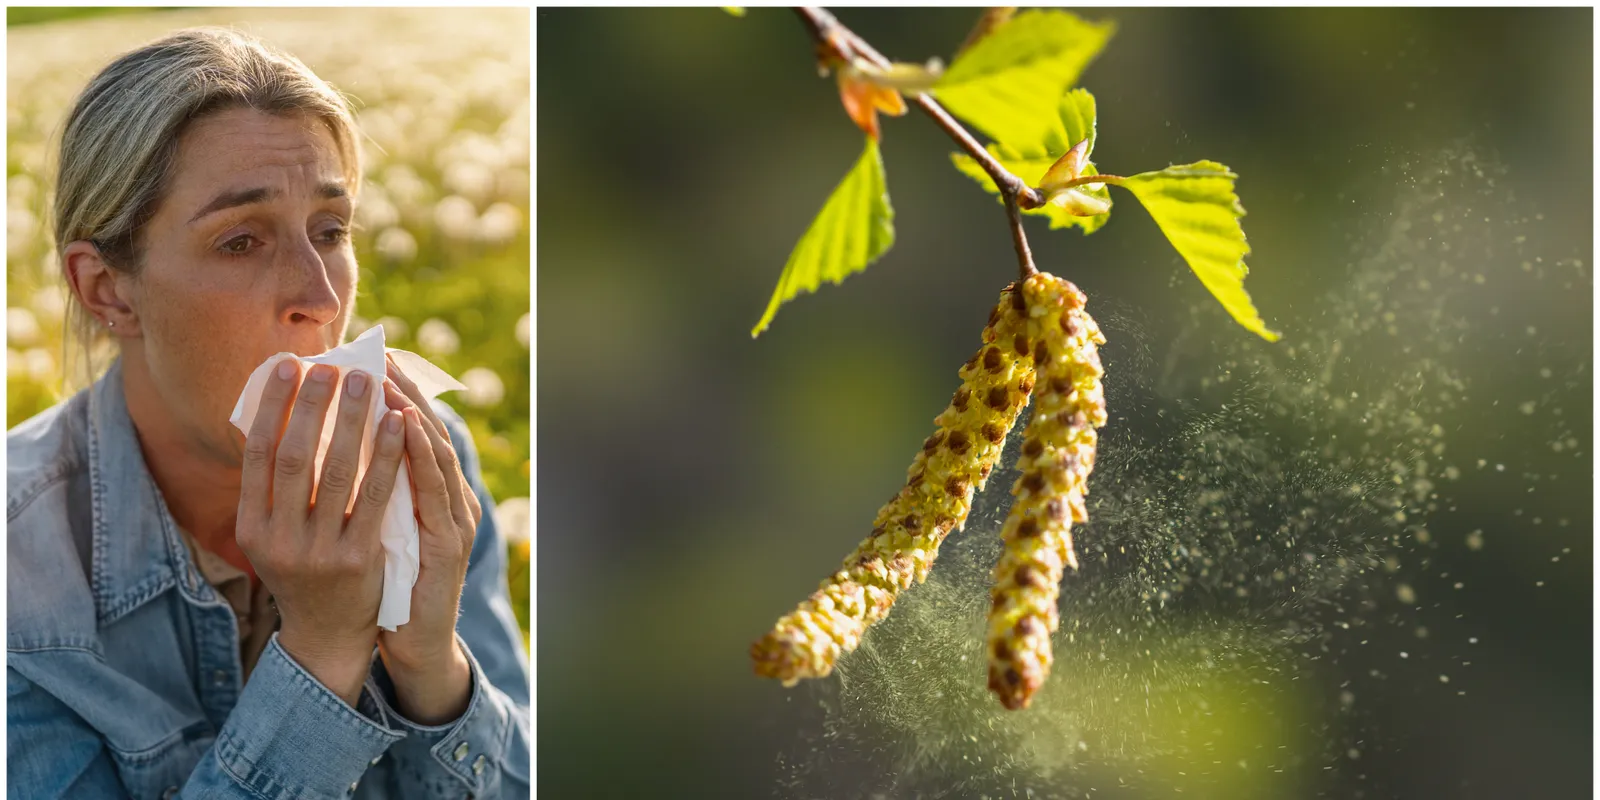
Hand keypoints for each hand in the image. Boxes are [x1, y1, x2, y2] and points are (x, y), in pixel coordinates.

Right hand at [237, 360, 406, 706]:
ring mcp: (318, 551)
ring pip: (338, 472)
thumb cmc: (301, 569)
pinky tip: (397, 424)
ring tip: (366, 383)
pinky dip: (388, 455)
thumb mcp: (271, 535)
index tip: (287, 366)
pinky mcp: (359, 558)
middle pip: (294, 457)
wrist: (327, 633)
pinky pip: (376, 496)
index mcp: (250, 527)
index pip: (257, 454)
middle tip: (330, 366)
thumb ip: (269, 487)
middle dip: (312, 407)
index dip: (271, 407)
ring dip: (352, 421)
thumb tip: (268, 412)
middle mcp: (278, 539)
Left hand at [374, 355, 481, 721]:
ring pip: (436, 452)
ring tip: (388, 377)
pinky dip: (421, 452)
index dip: (399, 395)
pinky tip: (404, 425)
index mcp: (436, 495)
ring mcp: (456, 519)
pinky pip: (435, 489)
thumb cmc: (392, 587)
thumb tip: (330, 450)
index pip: (417, 432)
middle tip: (380, 354)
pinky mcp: (452, 542)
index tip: (372, 359)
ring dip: (412, 410)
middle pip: (431, 432)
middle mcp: (452, 500)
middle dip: (406, 391)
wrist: (419, 644)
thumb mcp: (381, 532)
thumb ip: (371, 494)